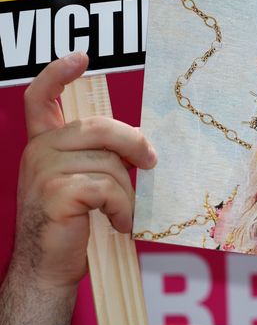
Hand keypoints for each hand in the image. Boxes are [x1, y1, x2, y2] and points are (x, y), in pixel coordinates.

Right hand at [12, 52, 156, 291]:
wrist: (49, 266)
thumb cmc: (73, 223)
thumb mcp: (83, 180)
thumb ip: (99, 155)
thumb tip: (141, 145)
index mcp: (44, 143)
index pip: (41, 97)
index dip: (58, 73)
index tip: (81, 57)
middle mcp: (39, 150)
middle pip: (99, 128)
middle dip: (133, 145)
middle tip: (150, 164)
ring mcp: (43, 171)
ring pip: (109, 164)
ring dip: (126, 193)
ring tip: (121, 214)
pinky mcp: (55, 193)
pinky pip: (107, 188)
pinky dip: (121, 209)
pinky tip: (117, 223)